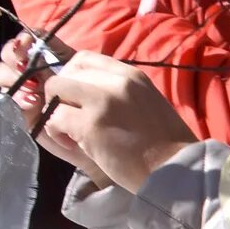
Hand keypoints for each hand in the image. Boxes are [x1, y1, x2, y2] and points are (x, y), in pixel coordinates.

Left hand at [0, 42, 195, 190]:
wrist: (175, 170)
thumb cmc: (164, 144)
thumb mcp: (146, 102)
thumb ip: (118, 92)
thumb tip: (84, 90)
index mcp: (131, 75)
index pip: (84, 59)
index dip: (72, 77)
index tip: (77, 99)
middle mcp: (116, 82)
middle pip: (66, 73)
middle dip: (60, 96)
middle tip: (71, 119)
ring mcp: (102, 101)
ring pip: (55, 90)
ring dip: (55, 112)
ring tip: (70, 133)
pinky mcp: (91, 125)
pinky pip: (54, 118)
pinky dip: (56, 132)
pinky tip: (72, 144)